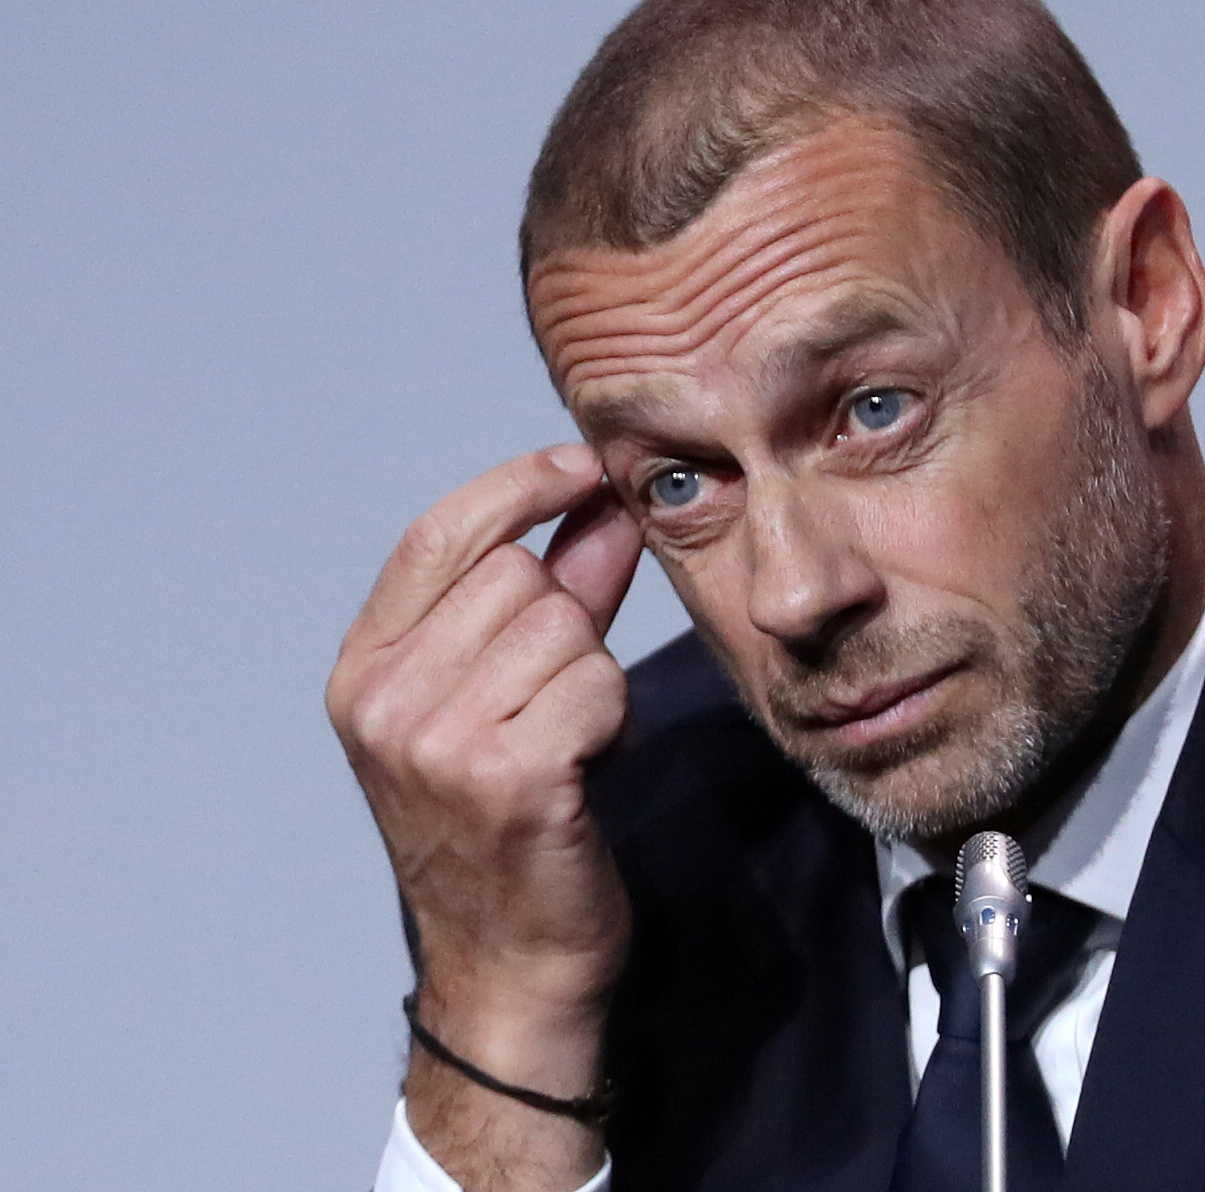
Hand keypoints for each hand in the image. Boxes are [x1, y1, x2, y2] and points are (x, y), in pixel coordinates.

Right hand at [328, 444, 641, 1076]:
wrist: (513, 963)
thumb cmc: (512, 828)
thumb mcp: (504, 697)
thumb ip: (553, 594)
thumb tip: (598, 504)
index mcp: (362, 672)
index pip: (438, 533)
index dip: (519, 486)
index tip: (580, 470)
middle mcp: (383, 702)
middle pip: (521, 577)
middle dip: (568, 623)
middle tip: (557, 705)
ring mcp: (437, 742)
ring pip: (567, 629)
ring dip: (594, 680)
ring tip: (566, 744)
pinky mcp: (507, 778)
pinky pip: (599, 686)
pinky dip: (612, 721)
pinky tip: (585, 770)